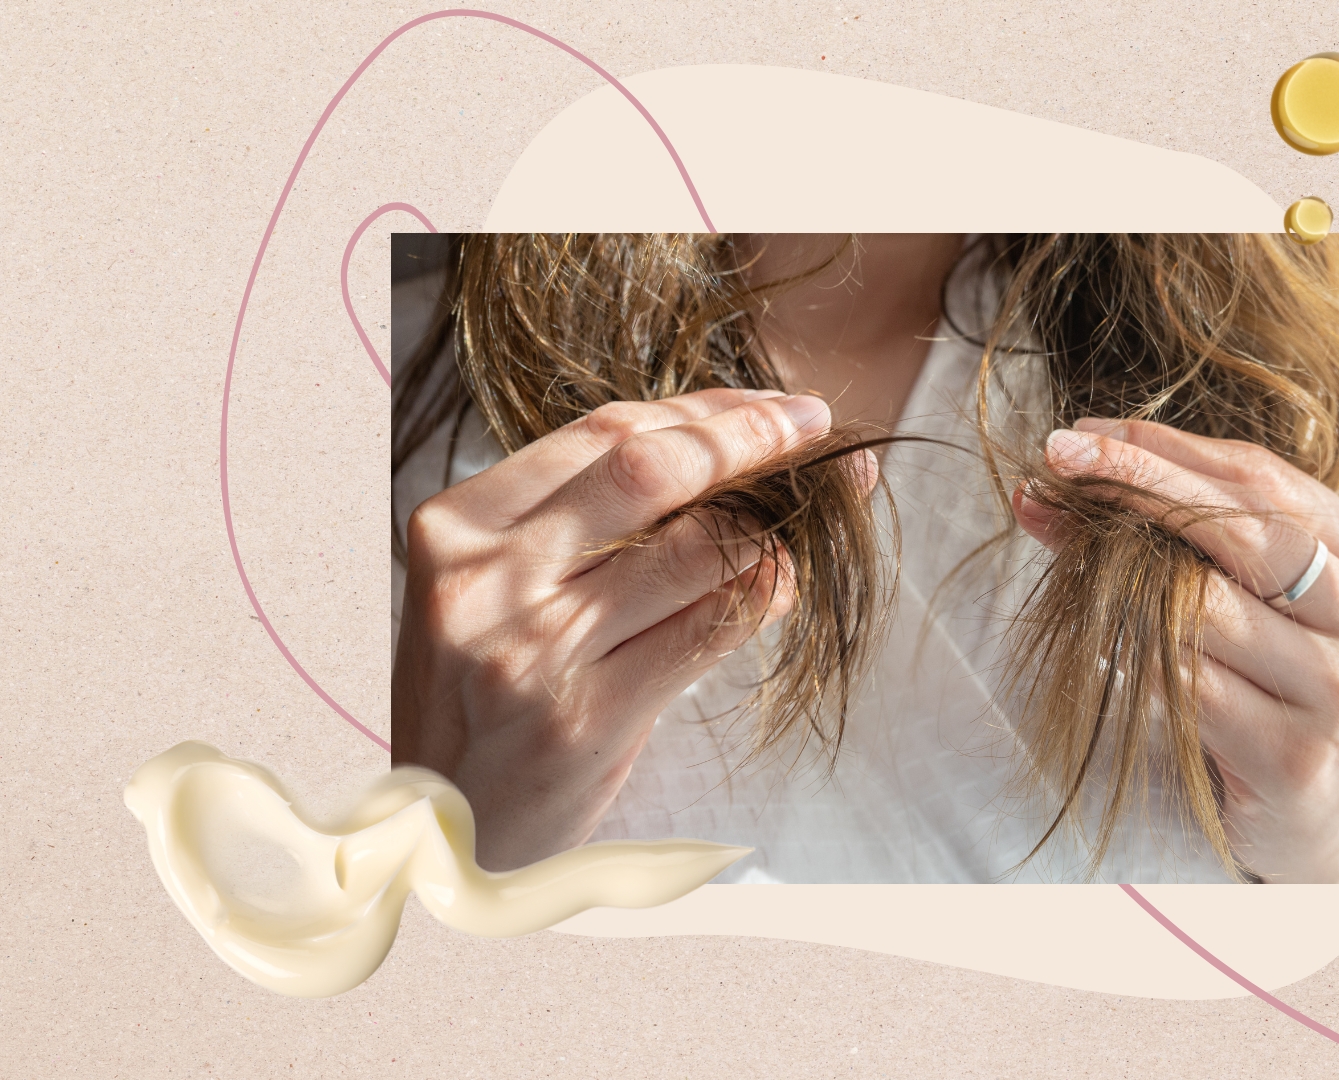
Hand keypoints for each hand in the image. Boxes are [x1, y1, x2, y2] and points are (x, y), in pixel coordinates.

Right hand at [392, 388, 865, 870]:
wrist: (445, 833)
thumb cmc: (485, 699)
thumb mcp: (495, 590)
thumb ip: (585, 521)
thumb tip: (728, 440)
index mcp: (458, 527)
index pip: (603, 433)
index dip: (703, 409)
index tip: (771, 406)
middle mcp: (490, 579)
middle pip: (651, 470)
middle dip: (751, 437)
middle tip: (815, 427)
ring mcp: (538, 649)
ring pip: (695, 549)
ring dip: (771, 526)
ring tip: (805, 522)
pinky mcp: (590, 715)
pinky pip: (709, 630)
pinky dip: (761, 596)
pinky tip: (781, 585)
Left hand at [1011, 417, 1338, 882]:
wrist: (1330, 832)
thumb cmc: (1290, 697)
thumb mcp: (1273, 608)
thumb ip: (1199, 538)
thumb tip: (1060, 482)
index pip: (1267, 481)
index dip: (1167, 448)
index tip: (1084, 434)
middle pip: (1246, 529)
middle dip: (1142, 482)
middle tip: (1062, 459)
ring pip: (1208, 609)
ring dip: (1127, 577)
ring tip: (1075, 559)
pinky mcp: (1295, 761)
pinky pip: (1188, 687)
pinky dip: (1135, 659)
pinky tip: (1104, 645)